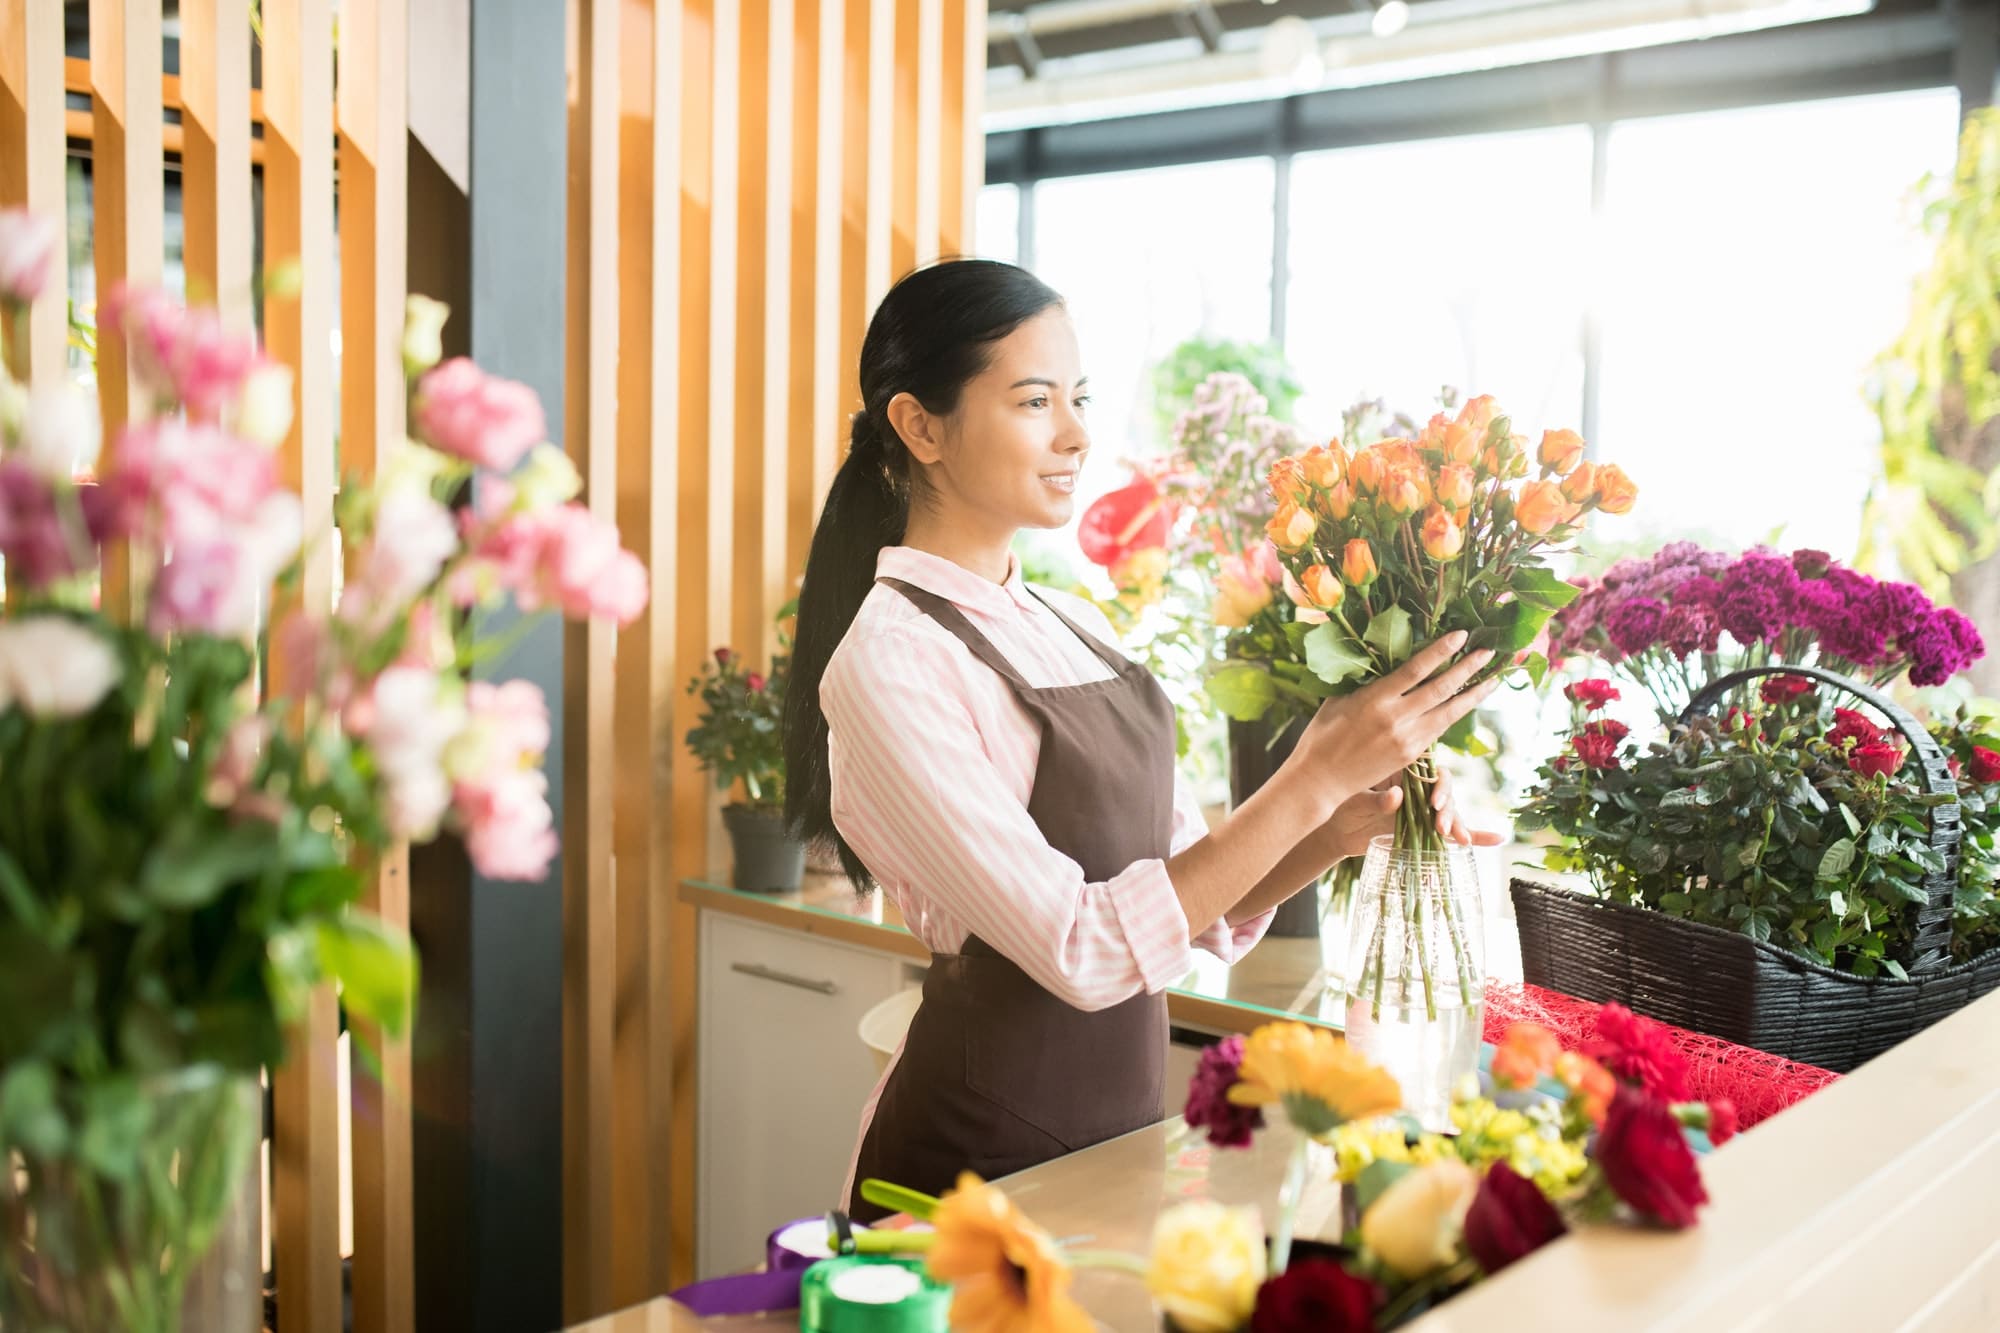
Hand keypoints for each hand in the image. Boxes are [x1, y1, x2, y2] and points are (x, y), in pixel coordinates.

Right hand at [1286, 631, 1499, 815]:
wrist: (1321, 780)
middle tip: (1489, 651)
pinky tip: (1468, 702)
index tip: (1461, 635)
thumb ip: (1363, 679)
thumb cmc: (1322, 734)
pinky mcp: (1412, 756)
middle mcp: (1395, 719)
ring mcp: (1407, 740)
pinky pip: (1439, 729)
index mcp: (1374, 700)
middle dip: (1468, 669)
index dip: (1441, 651)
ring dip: (1474, 695)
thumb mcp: (1338, 699)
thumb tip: (1382, 655)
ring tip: (1494, 679)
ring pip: (1449, 713)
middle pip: (1441, 689)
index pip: (1415, 670)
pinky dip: (1456, 713)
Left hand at [1321, 764, 1506, 859]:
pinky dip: (1475, 835)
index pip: (1429, 770)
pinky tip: (1495, 839)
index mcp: (1401, 770)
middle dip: (1448, 807)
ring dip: (1457, 822)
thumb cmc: (1340, 806)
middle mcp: (1416, 787)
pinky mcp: (1424, 828)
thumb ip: (1375, 799)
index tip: (1433, 802)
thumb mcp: (1353, 801)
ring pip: (1449, 810)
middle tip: (1440, 825)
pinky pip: (1452, 831)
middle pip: (1444, 790)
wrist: (1334, 830)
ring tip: (1458, 837)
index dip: (1438, 784)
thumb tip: (1395, 797)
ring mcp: (1422, 808)